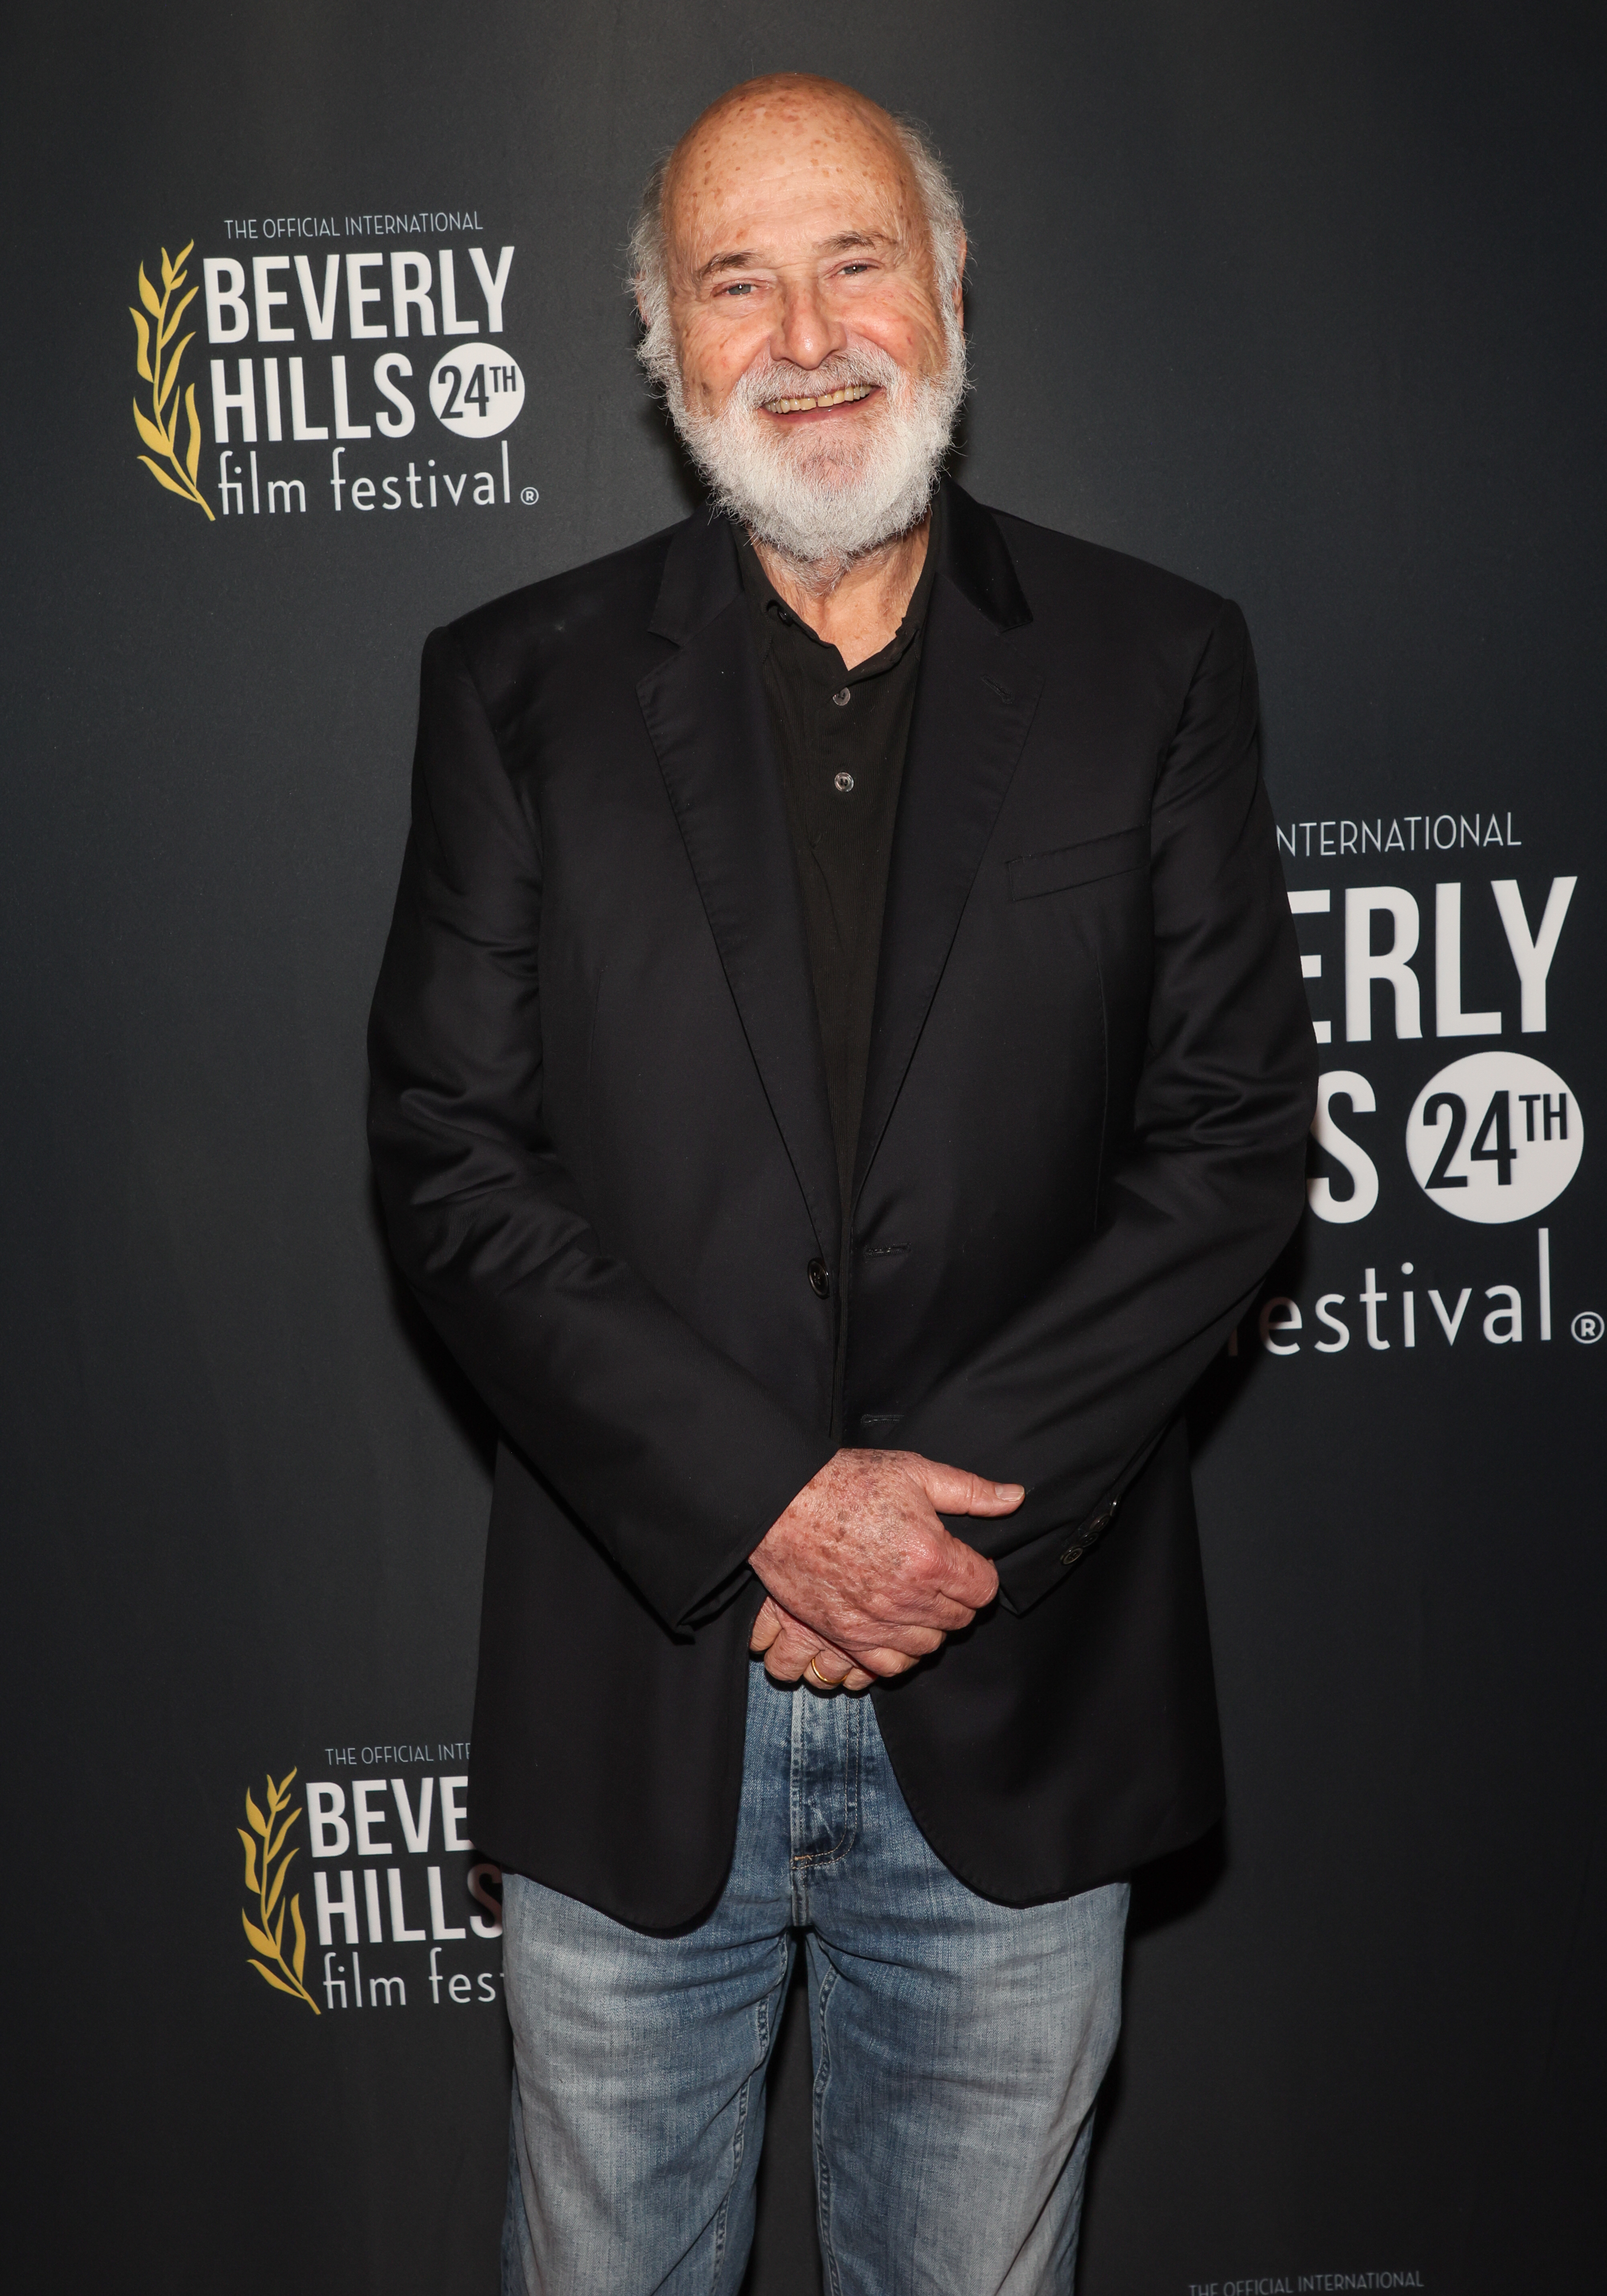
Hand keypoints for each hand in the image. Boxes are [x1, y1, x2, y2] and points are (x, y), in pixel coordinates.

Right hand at [747, 1449, 1020, 1684]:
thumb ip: (969, 1491)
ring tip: (916, 1601)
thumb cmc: (845, 1483)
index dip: (981, 1574)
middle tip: (939, 1577)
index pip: (984, 1589)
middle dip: (957, 1599)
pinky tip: (895, 1628)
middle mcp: (907, 1598)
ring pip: (927, 1647)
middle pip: (959, 1620)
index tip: (966, 1562)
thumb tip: (1014, 1498)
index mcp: (931, 1557)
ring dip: (930, 1627)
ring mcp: (875, 1622)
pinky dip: (898, 1653)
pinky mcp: (844, 1636)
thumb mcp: (913, 1472)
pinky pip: (888, 1666)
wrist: (780, 1504)